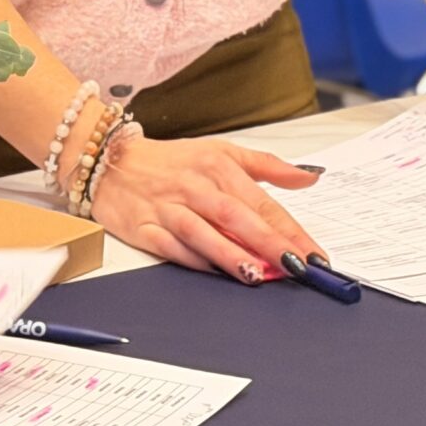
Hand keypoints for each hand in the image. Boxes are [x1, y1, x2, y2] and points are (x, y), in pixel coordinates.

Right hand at [88, 127, 327, 282]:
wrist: (110, 161)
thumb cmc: (171, 161)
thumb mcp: (221, 151)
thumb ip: (268, 166)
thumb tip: (309, 178)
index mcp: (217, 166)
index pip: (261, 201)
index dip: (290, 229)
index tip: (314, 253)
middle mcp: (194, 187)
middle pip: (236, 216)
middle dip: (269, 243)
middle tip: (297, 266)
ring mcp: (168, 208)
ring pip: (203, 233)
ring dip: (231, 254)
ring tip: (258, 274)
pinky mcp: (144, 228)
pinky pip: (172, 247)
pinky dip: (194, 261)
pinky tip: (215, 273)